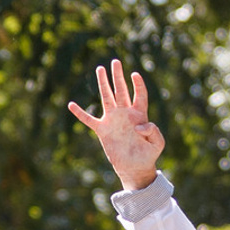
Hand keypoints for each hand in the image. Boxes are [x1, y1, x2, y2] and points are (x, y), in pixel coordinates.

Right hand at [68, 59, 165, 189]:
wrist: (135, 168)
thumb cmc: (148, 155)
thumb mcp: (157, 144)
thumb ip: (154, 131)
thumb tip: (139, 125)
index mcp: (140, 114)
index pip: (139, 94)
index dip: (138, 84)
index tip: (134, 75)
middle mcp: (125, 113)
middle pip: (121, 90)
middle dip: (117, 76)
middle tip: (115, 61)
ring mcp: (113, 120)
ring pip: (106, 97)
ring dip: (103, 83)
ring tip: (100, 69)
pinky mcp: (103, 130)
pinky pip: (89, 120)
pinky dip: (80, 113)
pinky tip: (71, 105)